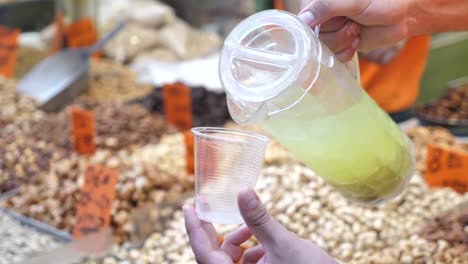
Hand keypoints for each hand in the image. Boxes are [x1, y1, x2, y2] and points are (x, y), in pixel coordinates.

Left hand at [183, 188, 336, 263]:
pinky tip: (262, 243)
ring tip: (251, 228)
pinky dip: (250, 251)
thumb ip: (260, 219)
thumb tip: (241, 191)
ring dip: (237, 241)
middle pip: (213, 256)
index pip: (203, 254)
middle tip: (211, 207)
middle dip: (215, 231)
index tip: (188, 206)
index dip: (193, 229)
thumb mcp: (283, 244)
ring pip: (229, 261)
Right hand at [298, 0, 411, 59]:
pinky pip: (332, 58)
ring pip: (323, 49)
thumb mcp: (353, 0)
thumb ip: (326, 7)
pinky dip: (346, 52)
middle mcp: (319, 18)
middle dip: (335, 34)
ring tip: (357, 29)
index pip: (302, 21)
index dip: (314, 27)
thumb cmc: (380, 0)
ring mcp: (328, 33)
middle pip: (313, 38)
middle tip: (352, 23)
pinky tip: (356, 41)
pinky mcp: (338, 46)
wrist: (402, 14)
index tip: (331, 23)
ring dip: (343, 42)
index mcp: (318, 3)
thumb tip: (303, 20)